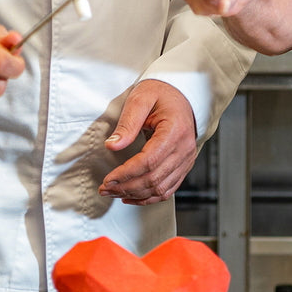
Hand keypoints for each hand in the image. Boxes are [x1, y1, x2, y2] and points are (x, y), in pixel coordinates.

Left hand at [98, 80, 196, 205]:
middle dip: (126, 187)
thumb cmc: (162, 94)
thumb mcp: (141, 98)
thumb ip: (127, 123)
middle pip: (154, 178)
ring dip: (135, 195)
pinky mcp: (183, 165)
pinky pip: (168, 189)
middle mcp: (184, 148)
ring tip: (114, 193)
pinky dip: (149, 197)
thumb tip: (112, 145)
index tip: (108, 179)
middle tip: (105, 189)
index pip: (149, 161)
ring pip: (161, 188)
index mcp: (175, 130)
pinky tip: (132, 196)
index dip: (126, 173)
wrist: (182, 94)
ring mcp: (186, 159)